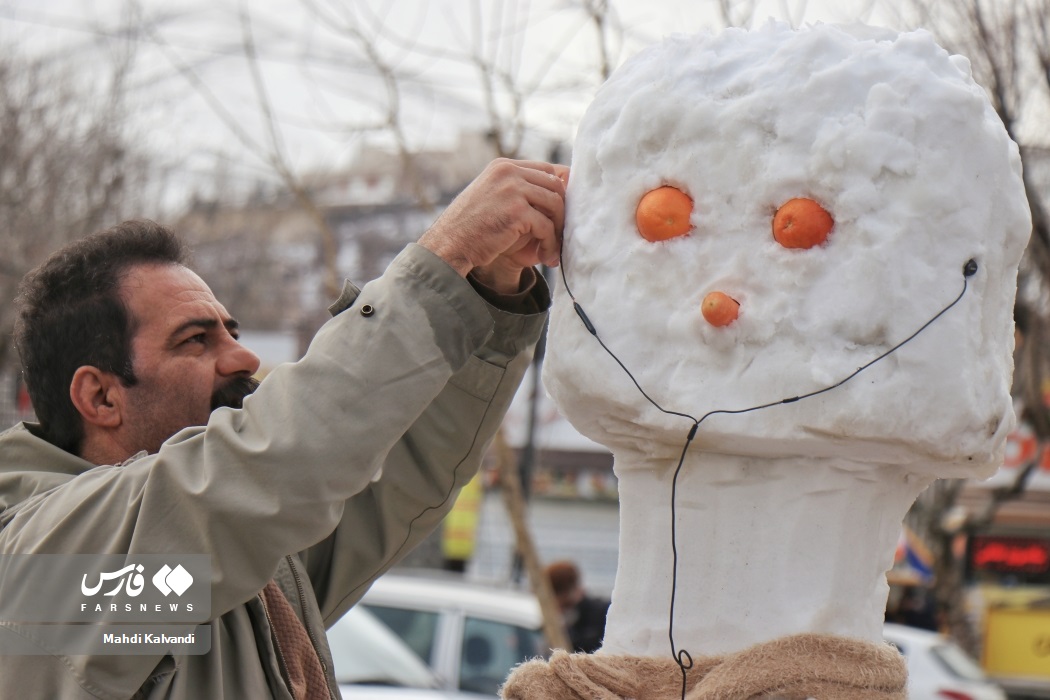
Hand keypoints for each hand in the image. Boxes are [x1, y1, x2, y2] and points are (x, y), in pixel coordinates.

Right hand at [419, 159, 568, 292]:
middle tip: (559, 234)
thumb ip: (517, 190)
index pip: (546, 169)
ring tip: (552, 249)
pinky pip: (546, 226)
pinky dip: (550, 244)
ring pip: (555, 204)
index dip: (559, 191)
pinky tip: (545, 256)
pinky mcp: (517, 211)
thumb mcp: (493, 198)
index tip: (561, 214)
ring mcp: (513, 189)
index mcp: (503, 167)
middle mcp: (509, 172)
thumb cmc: (470, 228)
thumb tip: (559, 189)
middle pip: (555, 185)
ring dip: (558, 230)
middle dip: (562, 211)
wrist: (449, 245)